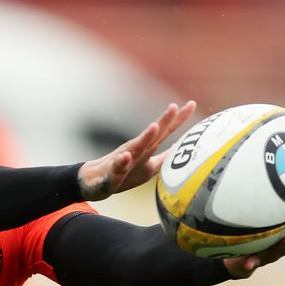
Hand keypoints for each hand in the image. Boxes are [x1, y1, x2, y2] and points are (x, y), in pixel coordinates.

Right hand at [78, 101, 196, 200]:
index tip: (192, 103)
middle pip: (153, 136)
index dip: (179, 119)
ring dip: (145, 138)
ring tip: (154, 127)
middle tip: (175, 106)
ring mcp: (124, 160)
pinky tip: (125, 156)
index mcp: (146, 149)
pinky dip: (122, 162)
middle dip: (164, 121)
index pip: (166, 132)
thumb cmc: (122, 174)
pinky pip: (117, 167)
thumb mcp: (148, 168)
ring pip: (136, 148)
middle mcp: (136, 151)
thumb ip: (163, 158)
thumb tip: (179, 148)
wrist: (92, 182)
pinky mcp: (112, 173)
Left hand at [223, 199, 284, 278]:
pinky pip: (251, 262)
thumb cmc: (254, 237)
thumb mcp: (260, 220)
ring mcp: (268, 254)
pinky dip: (251, 262)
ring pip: (279, 250)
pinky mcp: (253, 262)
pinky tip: (249, 264)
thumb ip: (266, 205)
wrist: (241, 262)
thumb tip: (271, 178)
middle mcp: (281, 244)